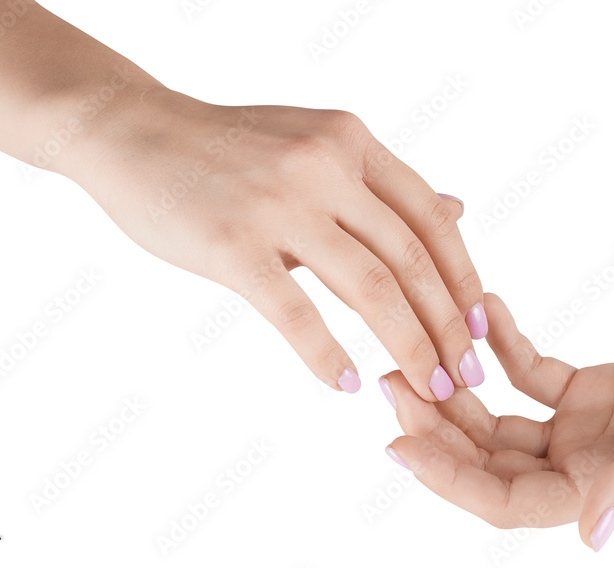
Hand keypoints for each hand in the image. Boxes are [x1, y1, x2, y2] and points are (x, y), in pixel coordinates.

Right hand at [72, 88, 485, 398]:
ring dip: (408, 346)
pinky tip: (346, 383)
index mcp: (351, 143)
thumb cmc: (230, 148)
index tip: (480, 328)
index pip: (430, 218)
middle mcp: (325, 166)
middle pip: (411, 258)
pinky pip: (294, 311)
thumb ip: (383, 184)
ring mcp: (279, 203)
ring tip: (428, 390)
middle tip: (466, 376)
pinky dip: (326, 354)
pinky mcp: (231, 244)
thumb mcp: (317, 145)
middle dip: (447, 326)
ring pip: (369, 286)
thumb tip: (456, 210)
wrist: (132, 131)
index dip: (464, 278)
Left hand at [381, 294, 613, 549]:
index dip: (448, 477)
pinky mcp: (585, 394)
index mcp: (593, 495)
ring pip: (498, 420)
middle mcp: (576, 470)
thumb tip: (590, 534)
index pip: (503, 498)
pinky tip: (485, 308)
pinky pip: (531, 373)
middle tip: (390, 383)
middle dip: (437, 427)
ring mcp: (577, 433)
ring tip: (416, 350)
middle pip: (486, 459)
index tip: (398, 442)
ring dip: (458, 390)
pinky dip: (506, 345)